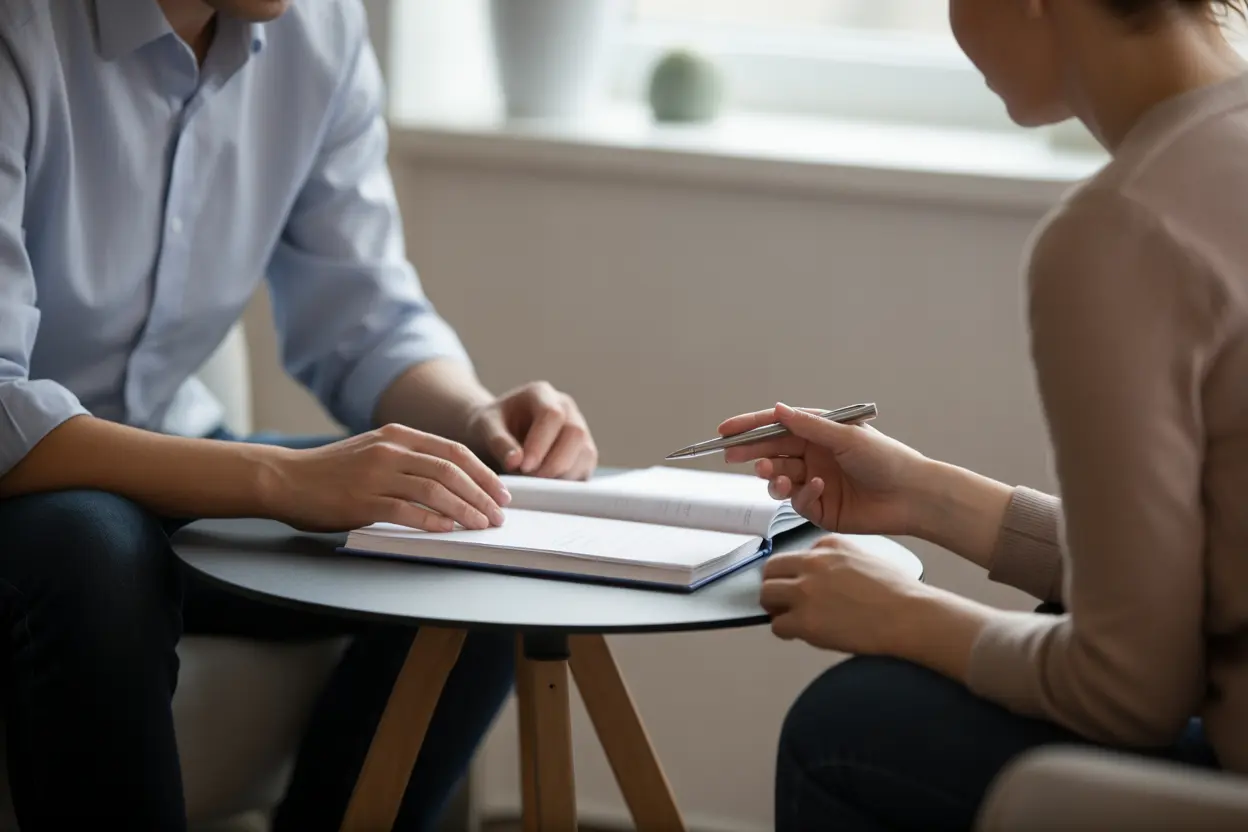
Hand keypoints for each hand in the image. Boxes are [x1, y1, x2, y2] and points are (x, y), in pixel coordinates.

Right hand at [260, 424, 511, 532]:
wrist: (284, 477)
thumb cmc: (332, 471)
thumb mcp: (375, 451)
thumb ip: (410, 460)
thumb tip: (454, 482)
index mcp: (399, 436)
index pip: (455, 452)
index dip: (484, 474)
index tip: (502, 493)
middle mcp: (391, 450)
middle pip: (451, 471)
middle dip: (482, 495)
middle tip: (498, 515)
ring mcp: (376, 474)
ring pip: (435, 490)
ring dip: (464, 510)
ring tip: (481, 526)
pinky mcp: (362, 500)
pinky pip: (406, 511)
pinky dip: (431, 521)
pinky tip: (448, 530)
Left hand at [466, 381, 597, 479]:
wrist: (497, 434)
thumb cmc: (490, 427)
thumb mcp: (485, 428)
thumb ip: (499, 442)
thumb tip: (516, 462)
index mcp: (541, 394)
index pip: (552, 415)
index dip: (541, 443)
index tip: (523, 467)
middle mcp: (566, 408)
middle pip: (576, 433)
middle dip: (554, 462)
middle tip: (530, 480)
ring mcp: (579, 429)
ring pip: (585, 453)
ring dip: (562, 474)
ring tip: (535, 483)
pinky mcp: (583, 453)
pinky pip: (585, 469)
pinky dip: (567, 482)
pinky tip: (546, 486)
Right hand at [719, 403, 931, 535]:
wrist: (912, 496)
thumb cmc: (886, 459)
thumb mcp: (846, 436)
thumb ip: (809, 426)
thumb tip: (777, 409)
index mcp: (819, 433)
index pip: (776, 427)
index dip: (749, 427)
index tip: (724, 431)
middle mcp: (813, 456)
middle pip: (771, 452)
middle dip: (751, 453)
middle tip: (733, 457)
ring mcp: (814, 482)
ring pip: (778, 478)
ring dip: (771, 476)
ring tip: (772, 476)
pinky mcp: (819, 507)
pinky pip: (797, 500)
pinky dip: (802, 494)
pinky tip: (818, 488)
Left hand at [760, 534, 989, 681]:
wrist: (908, 616)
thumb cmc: (896, 593)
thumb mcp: (865, 557)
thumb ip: (837, 560)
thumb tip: (821, 576)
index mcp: (828, 546)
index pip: (793, 555)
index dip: (793, 573)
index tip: (799, 585)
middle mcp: (812, 564)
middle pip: (771, 570)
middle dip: (775, 586)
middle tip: (783, 602)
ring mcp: (806, 592)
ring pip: (766, 594)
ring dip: (775, 607)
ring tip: (790, 618)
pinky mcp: (805, 621)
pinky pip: (777, 625)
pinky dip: (786, 631)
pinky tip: (800, 634)